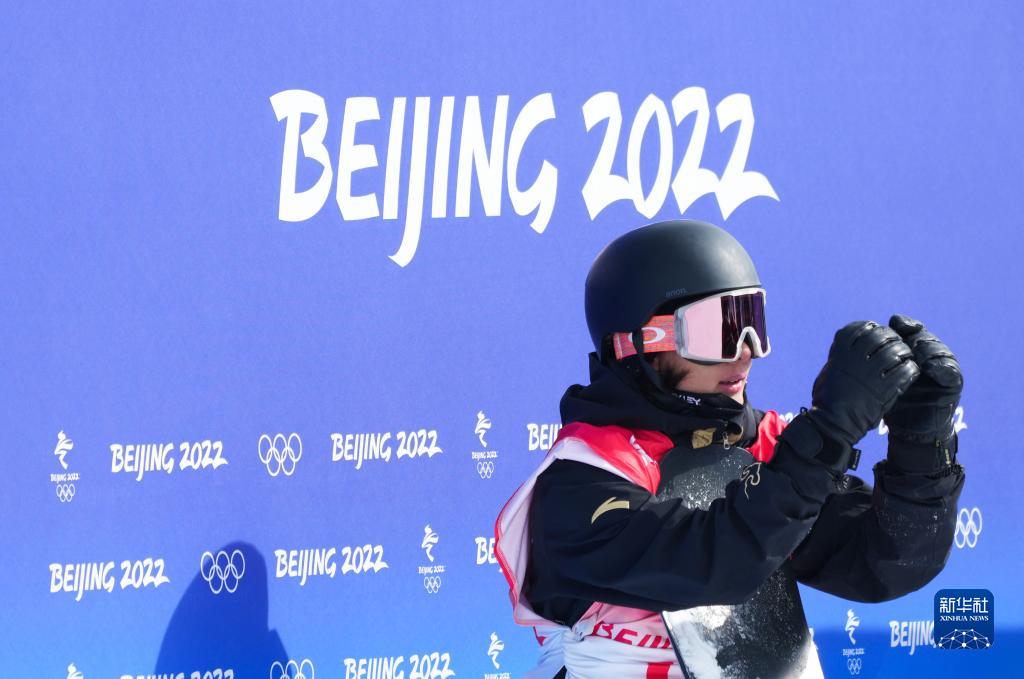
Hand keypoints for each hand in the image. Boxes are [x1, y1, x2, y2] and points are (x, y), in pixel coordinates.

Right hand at [807, 320, 919, 447]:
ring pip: (896, 351)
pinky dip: (909, 369)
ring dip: (904, 352)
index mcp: (839, 352)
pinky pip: (904, 372)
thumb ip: (840, 356)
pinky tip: (909, 371)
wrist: (833, 424)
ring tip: (906, 356)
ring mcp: (870, 373)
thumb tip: (850, 345)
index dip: (871, 327)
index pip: (860, 328)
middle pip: (881, 335)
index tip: (875, 331)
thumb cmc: (827, 399)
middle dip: (891, 337)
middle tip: (896, 342)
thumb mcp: (829, 370)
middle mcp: (854, 359)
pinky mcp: (884, 389)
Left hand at [883, 315, 962, 444]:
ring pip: (939, 350)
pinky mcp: (953, 383)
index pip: (909, 330)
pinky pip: (951, 370)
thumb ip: (874, 357)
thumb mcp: (879, 376)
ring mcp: (942, 368)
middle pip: (924, 337)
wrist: (908, 429)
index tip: (896, 322)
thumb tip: (861, 335)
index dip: (904, 324)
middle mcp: (927, 356)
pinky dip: (941, 367)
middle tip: (906, 339)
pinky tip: (929, 367)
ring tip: (917, 352)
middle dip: (915, 336)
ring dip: (928, 349)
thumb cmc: (890, 400)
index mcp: (910, 350)